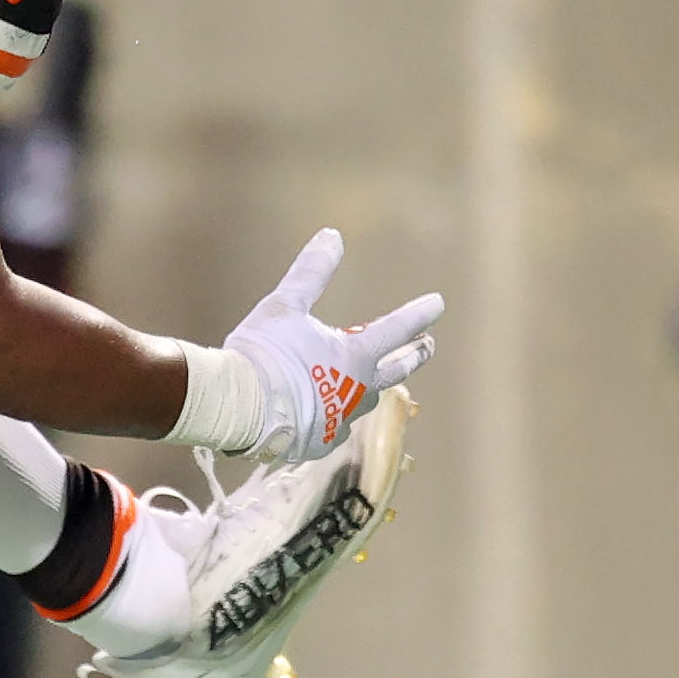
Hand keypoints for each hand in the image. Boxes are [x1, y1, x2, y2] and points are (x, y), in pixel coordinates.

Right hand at [223, 231, 441, 462]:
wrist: (240, 406)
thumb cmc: (265, 352)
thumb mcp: (285, 305)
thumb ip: (311, 273)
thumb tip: (332, 236)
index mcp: (356, 355)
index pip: (396, 329)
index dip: (418, 314)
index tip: (438, 303)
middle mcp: (358, 389)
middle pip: (396, 371)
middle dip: (414, 356)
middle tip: (428, 346)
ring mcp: (340, 418)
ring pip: (367, 402)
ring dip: (375, 388)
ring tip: (377, 384)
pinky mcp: (318, 441)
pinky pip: (336, 427)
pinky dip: (337, 417)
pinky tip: (332, 416)